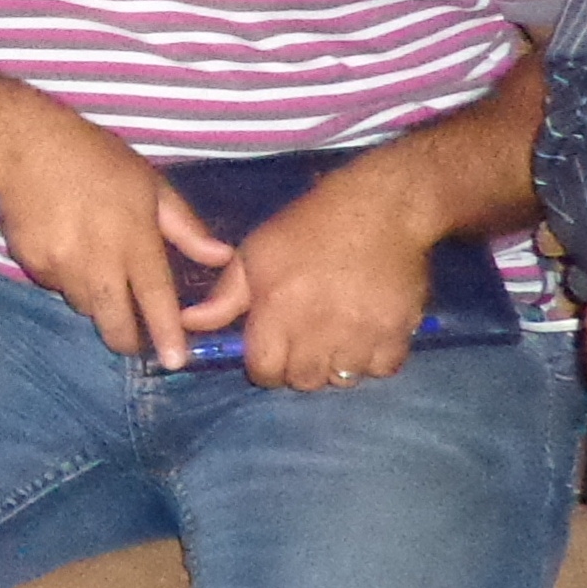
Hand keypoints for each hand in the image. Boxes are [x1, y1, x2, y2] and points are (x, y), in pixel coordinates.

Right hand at [0, 103, 237, 367]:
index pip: (154, 297)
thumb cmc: (97, 160)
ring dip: (96, 299)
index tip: (176, 362)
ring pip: (84, 306)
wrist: (24, 146)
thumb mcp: (150, 183)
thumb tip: (222, 257)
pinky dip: (66, 279)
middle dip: (127, 338)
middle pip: (113, 321)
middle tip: (133, 337)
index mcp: (132, 237)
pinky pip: (55, 287)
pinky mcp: (31, 264)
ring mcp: (59, 265)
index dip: (166, 333)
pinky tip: (65, 247)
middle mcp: (96, 258)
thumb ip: (186, 227)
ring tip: (95, 265)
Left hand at [177, 156, 440, 391]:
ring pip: (342, 379)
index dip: (265, 366)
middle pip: (303, 381)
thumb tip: (188, 322)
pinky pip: (382, 369)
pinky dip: (373, 360)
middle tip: (305, 342)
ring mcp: (361, 334)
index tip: (273, 349)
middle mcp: (317, 330)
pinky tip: (367, 336)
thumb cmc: (310, 225)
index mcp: (277, 311)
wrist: (382, 206)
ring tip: (336, 339)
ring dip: (335, 365)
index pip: (264, 372)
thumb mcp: (256, 252)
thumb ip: (224, 296)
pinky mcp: (398, 331)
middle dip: (298, 368)